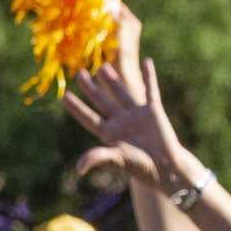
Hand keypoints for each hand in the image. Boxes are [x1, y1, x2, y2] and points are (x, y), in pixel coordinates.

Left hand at [66, 39, 192, 190]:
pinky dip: (150, 76)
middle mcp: (121, 122)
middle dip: (90, 88)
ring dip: (113, 80)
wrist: (166, 167)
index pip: (89, 117)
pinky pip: (151, 90)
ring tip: (103, 67)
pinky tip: (147, 62)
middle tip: (79, 73)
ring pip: (122, 93)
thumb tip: (78, 168)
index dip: (77, 108)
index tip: (64, 96)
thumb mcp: (118, 160)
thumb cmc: (141, 167)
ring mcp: (136, 115)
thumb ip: (98, 158)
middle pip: (102, 101)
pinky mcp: (153, 111)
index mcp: (109, 133)